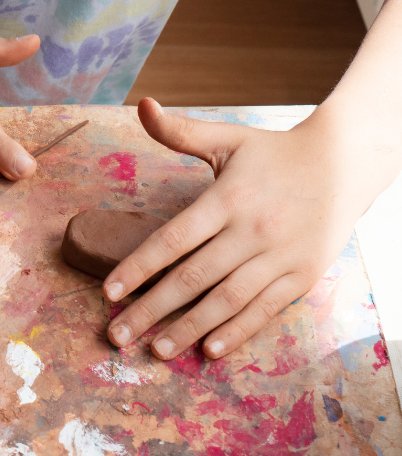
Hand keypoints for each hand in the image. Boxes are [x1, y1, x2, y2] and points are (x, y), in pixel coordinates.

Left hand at [104, 98, 368, 359]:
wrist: (346, 163)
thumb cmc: (273, 152)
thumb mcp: (228, 137)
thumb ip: (181, 131)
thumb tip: (142, 105)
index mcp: (227, 198)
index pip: (173, 239)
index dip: (139, 267)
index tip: (109, 291)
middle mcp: (252, 230)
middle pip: (192, 277)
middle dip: (152, 309)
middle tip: (118, 334)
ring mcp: (280, 256)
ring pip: (226, 299)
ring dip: (188, 328)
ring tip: (156, 350)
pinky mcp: (303, 276)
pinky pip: (264, 309)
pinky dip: (237, 331)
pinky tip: (209, 350)